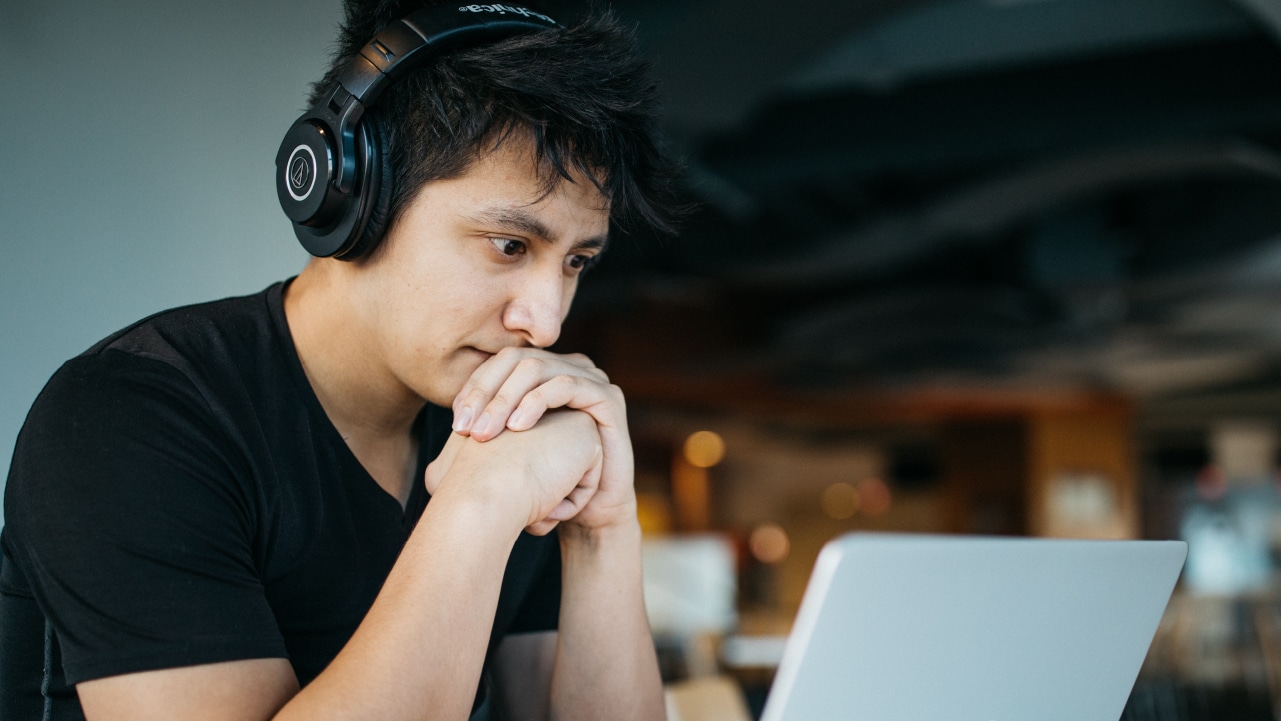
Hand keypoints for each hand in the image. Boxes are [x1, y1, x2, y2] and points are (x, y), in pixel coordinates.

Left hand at [451, 348, 636, 531]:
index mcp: (543, 375)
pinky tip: (518, 427)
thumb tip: (447, 434)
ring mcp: (590, 379)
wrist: (589, 512)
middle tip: (466, 429)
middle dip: (485, 393)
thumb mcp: (508, 454)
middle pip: (515, 360)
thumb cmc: (546, 484)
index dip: (474, 388)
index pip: (499, 364)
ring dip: (505, 399)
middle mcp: (566, 368)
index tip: (456, 423)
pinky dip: (537, 401)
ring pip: (537, 368)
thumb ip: (485, 433)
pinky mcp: (608, 396)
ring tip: (486, 433)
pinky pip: (567, 384)